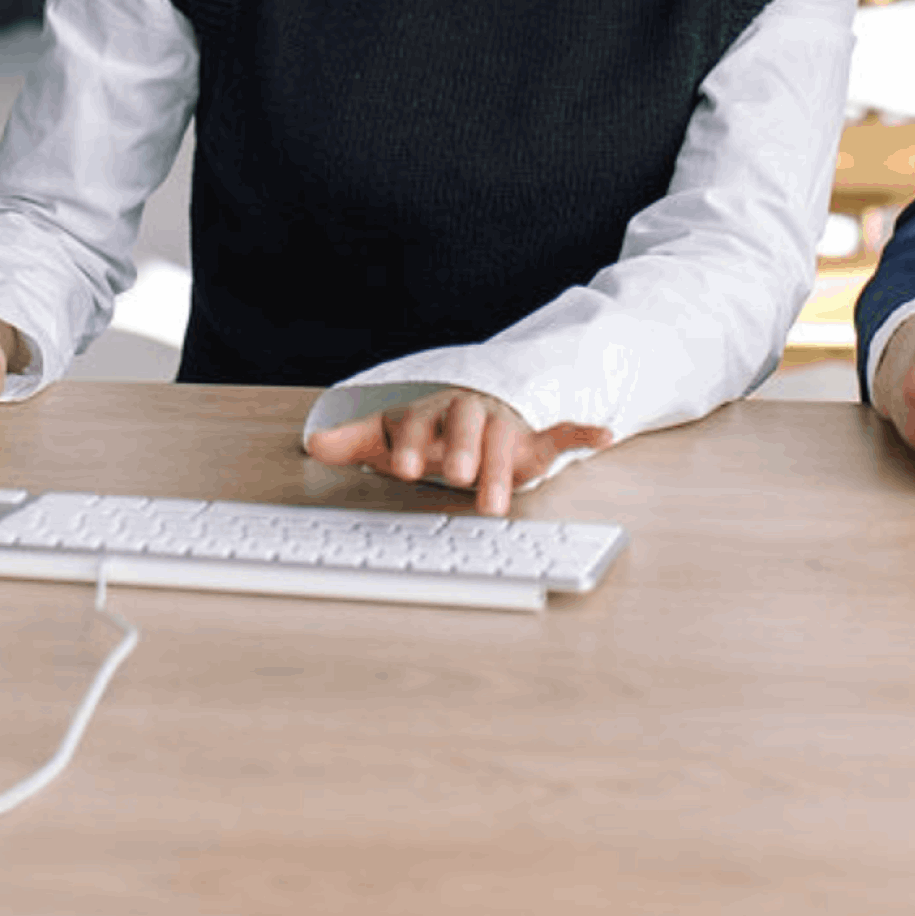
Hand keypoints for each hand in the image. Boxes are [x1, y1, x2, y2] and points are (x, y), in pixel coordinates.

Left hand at [305, 388, 611, 517]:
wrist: (473, 418)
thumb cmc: (429, 434)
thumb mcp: (390, 436)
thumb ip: (354, 441)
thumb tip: (312, 442)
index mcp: (433, 410)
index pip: (421, 419)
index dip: (414, 441)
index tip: (405, 467)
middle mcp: (470, 413)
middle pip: (468, 423)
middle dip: (463, 450)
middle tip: (456, 477)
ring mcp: (505, 422)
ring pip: (506, 438)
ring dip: (502, 468)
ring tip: (495, 505)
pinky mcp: (535, 437)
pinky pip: (562, 430)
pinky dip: (582, 430)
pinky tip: (602, 433)